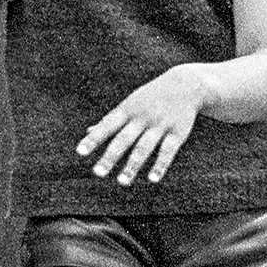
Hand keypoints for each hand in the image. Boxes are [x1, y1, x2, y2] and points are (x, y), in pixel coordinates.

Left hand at [79, 66, 209, 189]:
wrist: (186, 84)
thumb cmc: (151, 97)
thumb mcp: (131, 103)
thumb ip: (111, 119)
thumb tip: (89, 131)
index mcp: (128, 110)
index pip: (107, 126)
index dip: (93, 138)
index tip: (80, 152)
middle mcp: (142, 118)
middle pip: (124, 139)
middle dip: (110, 156)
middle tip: (97, 173)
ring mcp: (160, 125)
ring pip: (144, 147)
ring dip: (132, 165)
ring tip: (122, 182)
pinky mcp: (178, 132)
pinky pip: (168, 150)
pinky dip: (160, 165)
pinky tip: (152, 179)